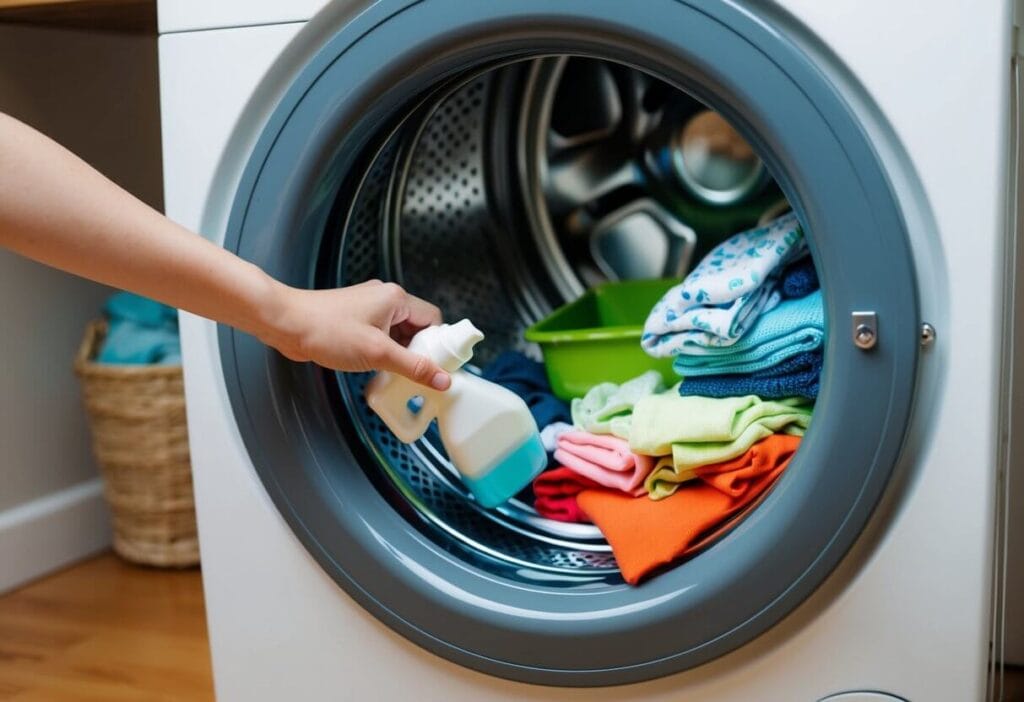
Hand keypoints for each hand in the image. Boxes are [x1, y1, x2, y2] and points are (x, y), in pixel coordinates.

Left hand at [258, 279, 450, 389]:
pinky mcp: (354, 319)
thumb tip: (442, 378)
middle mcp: (384, 299)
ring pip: (397, 333)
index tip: (437, 365)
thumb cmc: (325, 329)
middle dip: (417, 351)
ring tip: (392, 372)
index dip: (437, 344)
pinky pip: (379, 335)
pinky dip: (382, 351)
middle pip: (417, 327)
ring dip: (398, 353)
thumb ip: (413, 367)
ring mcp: (367, 308)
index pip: (433, 319)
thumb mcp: (377, 353)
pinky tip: (375, 367)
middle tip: (414, 373)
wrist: (285, 323)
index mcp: (395, 299)